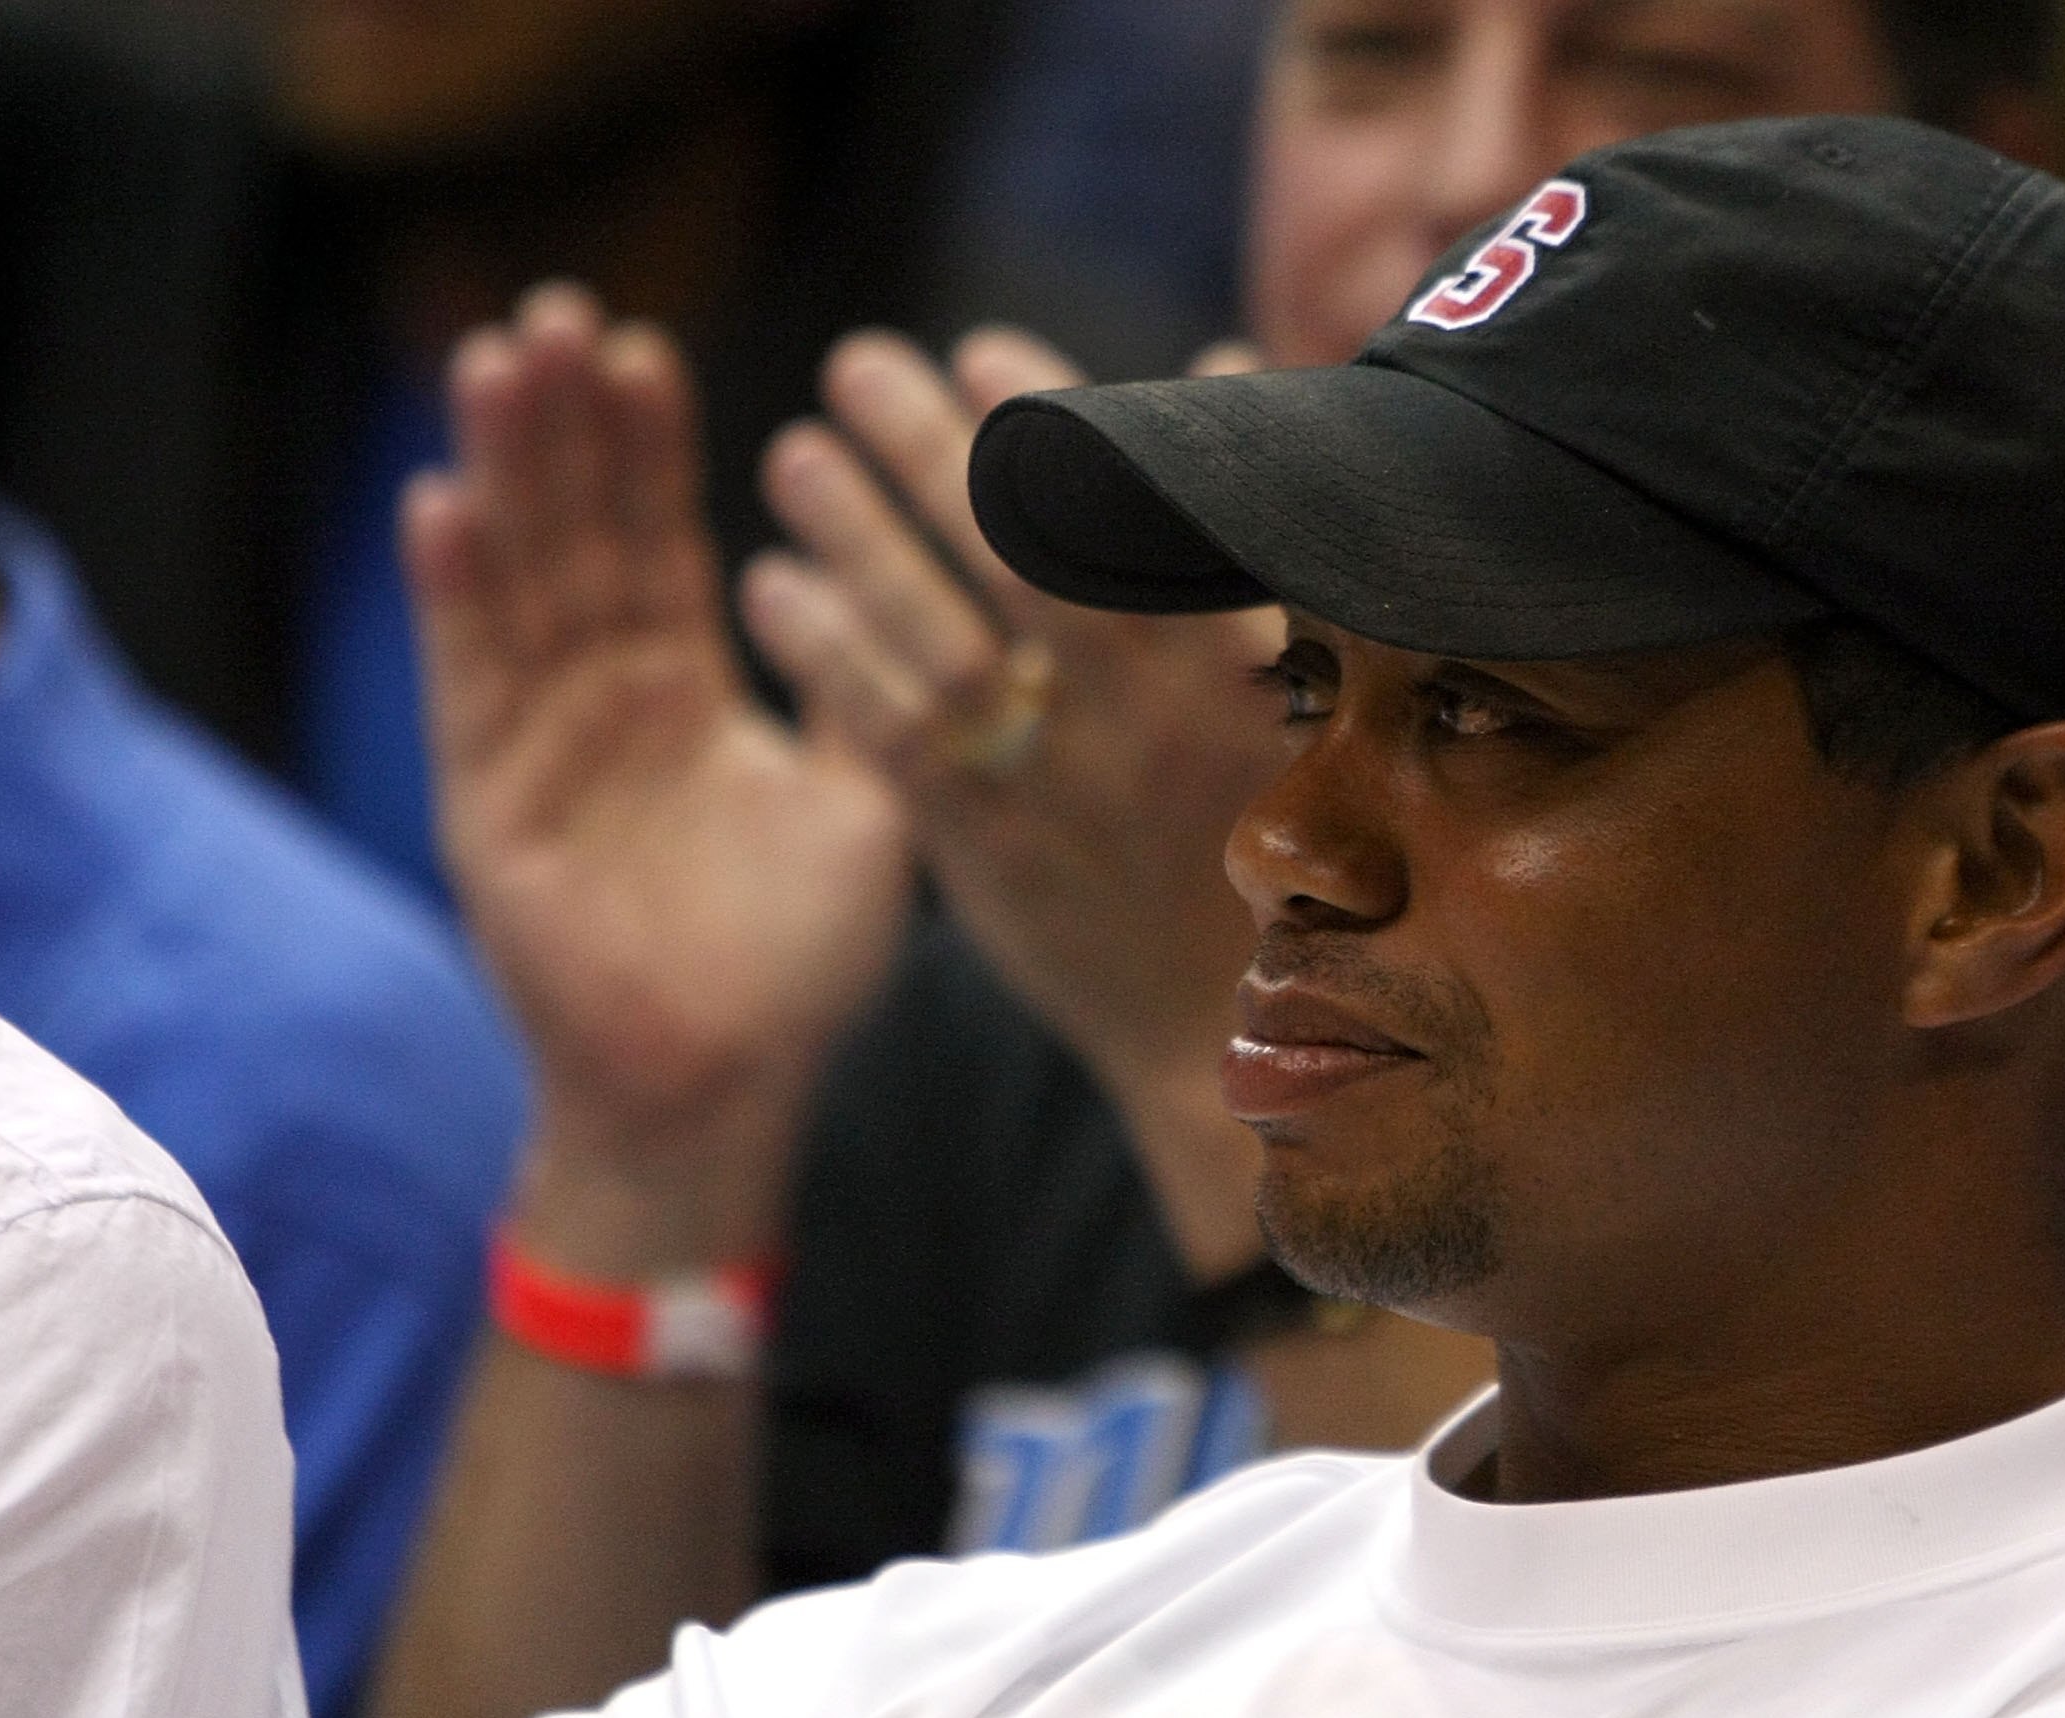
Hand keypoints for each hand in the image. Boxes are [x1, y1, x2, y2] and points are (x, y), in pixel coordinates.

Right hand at [406, 284, 911, 1275]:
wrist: (721, 1085)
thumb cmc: (799, 963)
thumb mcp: (868, 807)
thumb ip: (882, 699)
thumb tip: (956, 591)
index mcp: (685, 693)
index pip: (660, 543)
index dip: (648, 451)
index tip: (643, 348)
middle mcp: (601, 703)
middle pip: (576, 538)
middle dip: (563, 429)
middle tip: (556, 313)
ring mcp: (536, 746)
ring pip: (517, 584)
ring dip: (502, 474)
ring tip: (494, 362)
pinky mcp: (490, 803)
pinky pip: (472, 683)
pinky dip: (456, 598)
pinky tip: (443, 504)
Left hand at [738, 327, 1290, 1273]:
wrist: (1215, 1018)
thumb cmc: (1255, 815)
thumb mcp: (1293, 676)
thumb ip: (1242, 523)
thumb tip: (1220, 362)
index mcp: (1231, 660)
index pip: (1132, 512)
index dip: (1052, 422)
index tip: (977, 352)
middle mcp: (1146, 717)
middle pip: (1025, 555)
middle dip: (930, 449)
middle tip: (854, 364)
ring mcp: (1062, 787)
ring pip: (944, 640)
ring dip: (858, 539)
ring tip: (791, 454)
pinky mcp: (986, 853)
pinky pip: (891, 740)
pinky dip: (826, 657)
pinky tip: (771, 587)